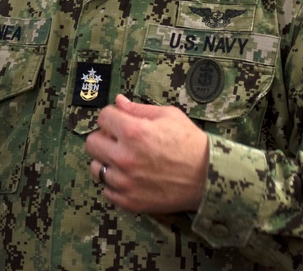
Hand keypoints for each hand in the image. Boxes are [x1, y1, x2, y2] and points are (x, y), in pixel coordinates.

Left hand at [84, 94, 208, 212]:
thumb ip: (138, 109)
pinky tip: (129, 178)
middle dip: (104, 138)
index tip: (120, 122)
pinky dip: (114, 184)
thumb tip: (118, 101)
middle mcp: (124, 157)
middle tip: (118, 141)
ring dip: (106, 162)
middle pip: (92, 142)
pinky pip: (107, 190)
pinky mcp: (130, 201)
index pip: (103, 117)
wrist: (210, 177)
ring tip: (123, 160)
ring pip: (95, 167)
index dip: (112, 117)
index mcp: (133, 132)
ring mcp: (125, 181)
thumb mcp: (168, 116)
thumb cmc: (191, 144)